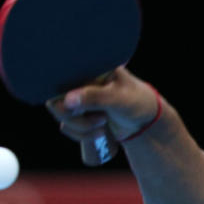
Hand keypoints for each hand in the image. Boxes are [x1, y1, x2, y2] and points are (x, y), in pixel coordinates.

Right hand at [45, 66, 160, 164]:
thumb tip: (68, 100)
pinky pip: (67, 128)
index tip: (78, 109)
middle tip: (99, 119)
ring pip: (62, 117)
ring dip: (81, 127)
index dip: (64, 96)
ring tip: (104, 123)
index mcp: (88, 69)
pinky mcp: (78, 115)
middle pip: (56, 101)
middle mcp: (79, 82)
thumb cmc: (137, 101)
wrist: (146, 121)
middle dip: (74, 117)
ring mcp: (77, 99)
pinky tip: (100, 131)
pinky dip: (81, 135)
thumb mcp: (119, 98)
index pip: (61, 78)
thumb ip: (95, 97)